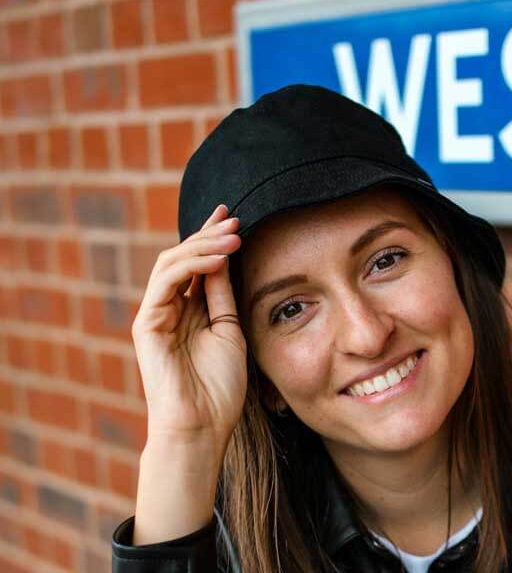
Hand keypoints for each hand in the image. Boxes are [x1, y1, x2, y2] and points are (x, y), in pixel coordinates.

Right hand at [131, 204, 246, 454]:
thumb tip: (225, 258)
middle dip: (209, 234)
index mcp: (190, 311)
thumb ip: (223, 295)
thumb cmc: (220, 387)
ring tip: (233, 236)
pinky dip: (192, 266)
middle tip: (234, 218)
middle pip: (183, 258)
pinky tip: (218, 258)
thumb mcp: (230, 330)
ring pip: (172, 263)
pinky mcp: (147, 324)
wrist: (201, 424)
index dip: (212, 238)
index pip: (199, 265)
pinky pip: (166, 283)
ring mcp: (156, 315)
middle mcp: (170, 309)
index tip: (233, 217)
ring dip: (203, 245)